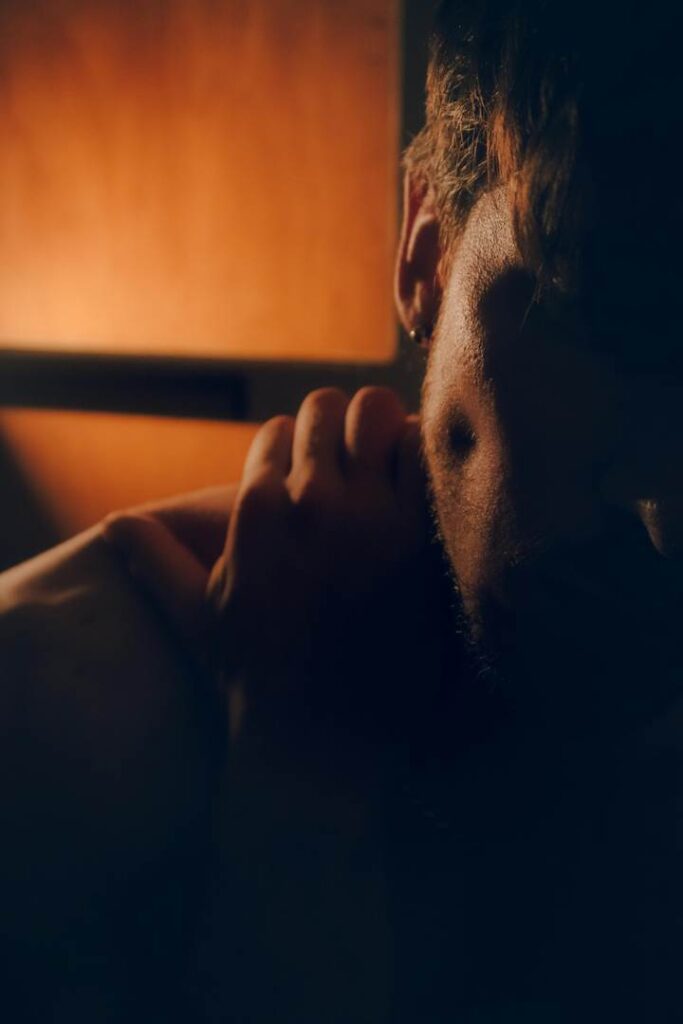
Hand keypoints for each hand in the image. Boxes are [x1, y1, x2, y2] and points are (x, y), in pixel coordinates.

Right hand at [105, 387, 454, 767]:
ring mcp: (371, 516)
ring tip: (384, 464)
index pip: (275, 431)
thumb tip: (114, 521)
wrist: (330, 740)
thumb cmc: (259, 680)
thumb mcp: (199, 619)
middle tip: (347, 462)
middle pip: (325, 408)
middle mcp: (311, 503)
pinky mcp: (422, 534)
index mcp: (256, 513)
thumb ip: (156, 561)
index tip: (305, 472)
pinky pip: (425, 449)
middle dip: (333, 429)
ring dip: (379, 430)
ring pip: (376, 410)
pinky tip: (417, 486)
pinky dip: (422, 454)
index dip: (291, 449)